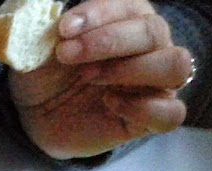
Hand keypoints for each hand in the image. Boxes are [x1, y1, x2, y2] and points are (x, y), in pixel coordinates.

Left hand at [7, 0, 194, 158]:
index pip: (131, 6)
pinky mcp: (151, 118)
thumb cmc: (46, 76)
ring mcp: (155, 83)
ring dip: (131, 68)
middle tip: (67, 54)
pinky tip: (110, 103)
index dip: (99, 14)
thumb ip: (46, 31)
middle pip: (154, 31)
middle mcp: (151, 47)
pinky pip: (172, 113)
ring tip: (90, 77)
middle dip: (108, 40)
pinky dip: (144, 108)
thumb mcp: (37, 50)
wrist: (36, 119)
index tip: (64, 29)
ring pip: (176, 65)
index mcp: (128, 20)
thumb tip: (46, 18)